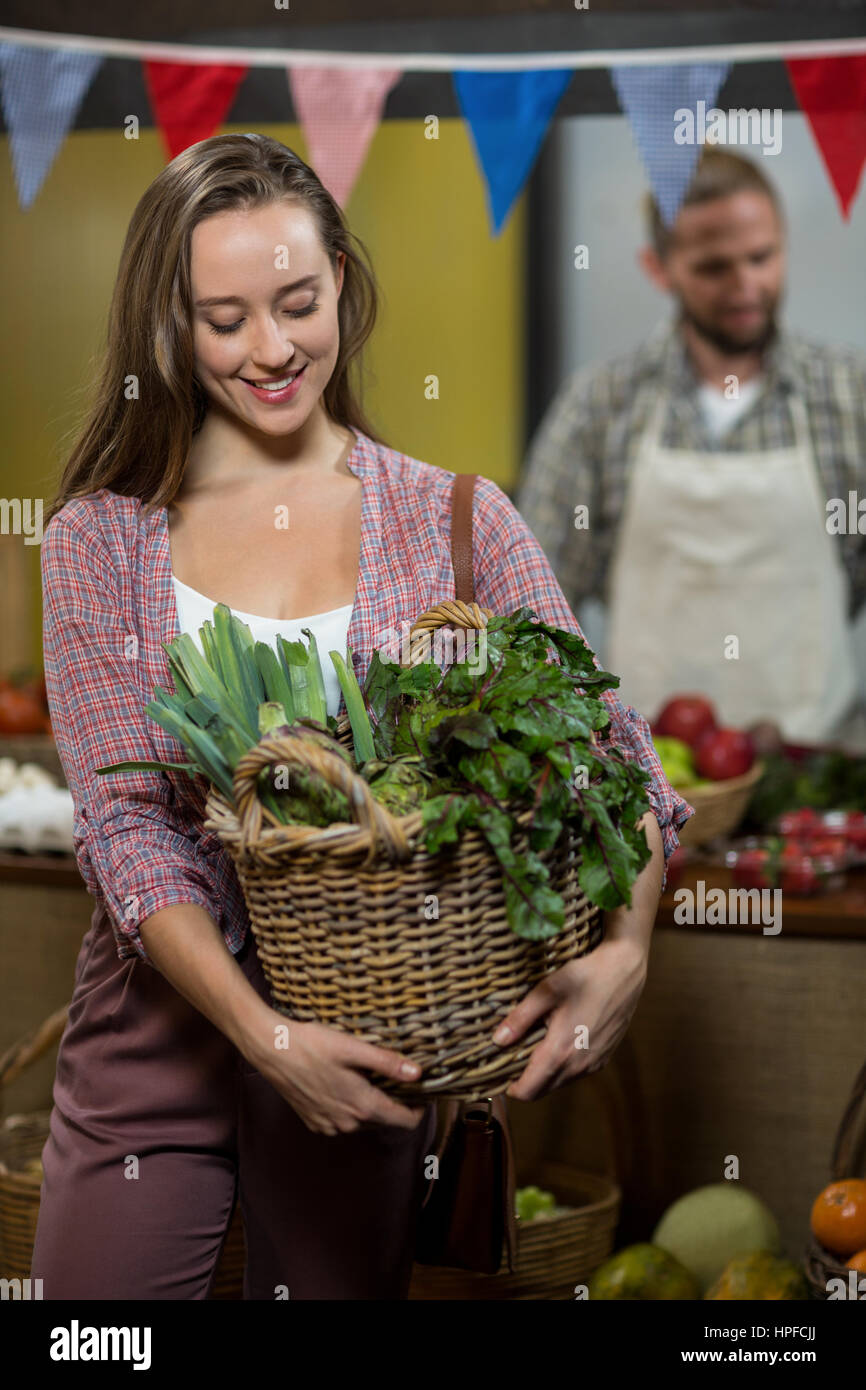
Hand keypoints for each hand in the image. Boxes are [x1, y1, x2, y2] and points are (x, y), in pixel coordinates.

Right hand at [244, 1012, 427, 1135]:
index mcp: (362, 1105)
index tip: (423, 1092)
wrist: (271, 1049)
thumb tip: (418, 1074)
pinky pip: (341, 1119)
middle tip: (395, 1075)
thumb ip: (387, 1064)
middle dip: (393, 1101)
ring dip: (369, 1103)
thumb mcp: (354, 1048)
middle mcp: (348, 1122)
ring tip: (367, 1075)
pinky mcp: (313, 1121)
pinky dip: (348, 1106)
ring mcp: (329, 1125)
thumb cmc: (312, 1044)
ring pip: (362, 1119)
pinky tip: (342, 1082)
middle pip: (383, 1119)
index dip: (418, 1108)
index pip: (404, 1121)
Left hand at [491, 936, 648, 1102]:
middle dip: (524, 1081)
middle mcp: (579, 1065)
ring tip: (533, 1046)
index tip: (498, 1073)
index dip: (510, 1088)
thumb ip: (520, 1018)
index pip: (528, 1091)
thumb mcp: (546, 991)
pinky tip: (558, 1042)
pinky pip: (576, 1073)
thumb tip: (497, 1041)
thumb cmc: (584, 975)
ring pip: (559, 1083)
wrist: (624, 971)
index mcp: (561, 1051)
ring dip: (543, 1074)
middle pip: (542, 1091)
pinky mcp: (604, 1058)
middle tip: (511, 1057)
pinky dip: (561, 1067)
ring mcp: (594, 1063)